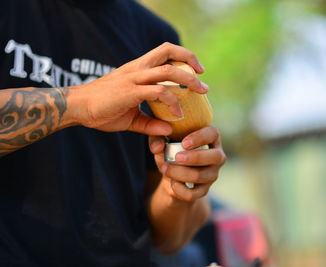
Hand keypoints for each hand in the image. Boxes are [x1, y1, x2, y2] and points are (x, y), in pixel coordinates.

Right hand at [69, 42, 207, 134]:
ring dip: (188, 80)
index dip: (182, 56)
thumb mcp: (131, 118)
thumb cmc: (101, 110)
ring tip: (200, 91)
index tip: (196, 70)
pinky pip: (158, 92)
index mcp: (137, 70)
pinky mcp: (130, 92)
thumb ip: (150, 123)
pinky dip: (172, 102)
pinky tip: (177, 115)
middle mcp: (137, 69)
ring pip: (167, 71)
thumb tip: (169, 130)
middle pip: (168, 51)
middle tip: (203, 77)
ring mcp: (133, 79)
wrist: (76, 108)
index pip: (163, 52)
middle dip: (190, 59)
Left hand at [149, 126, 226, 201]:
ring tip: (166, 169)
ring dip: (181, 173)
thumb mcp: (162, 141)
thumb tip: (158, 147)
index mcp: (210, 138)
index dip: (200, 138)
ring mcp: (212, 174)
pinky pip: (193, 193)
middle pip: (215, 156)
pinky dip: (180, 189)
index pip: (213, 134)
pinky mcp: (204, 190)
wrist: (171, 174)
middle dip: (195, 158)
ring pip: (200, 176)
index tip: (184, 143)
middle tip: (177, 157)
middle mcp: (217, 156)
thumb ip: (157, 139)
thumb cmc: (171, 150)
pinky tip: (172, 183)